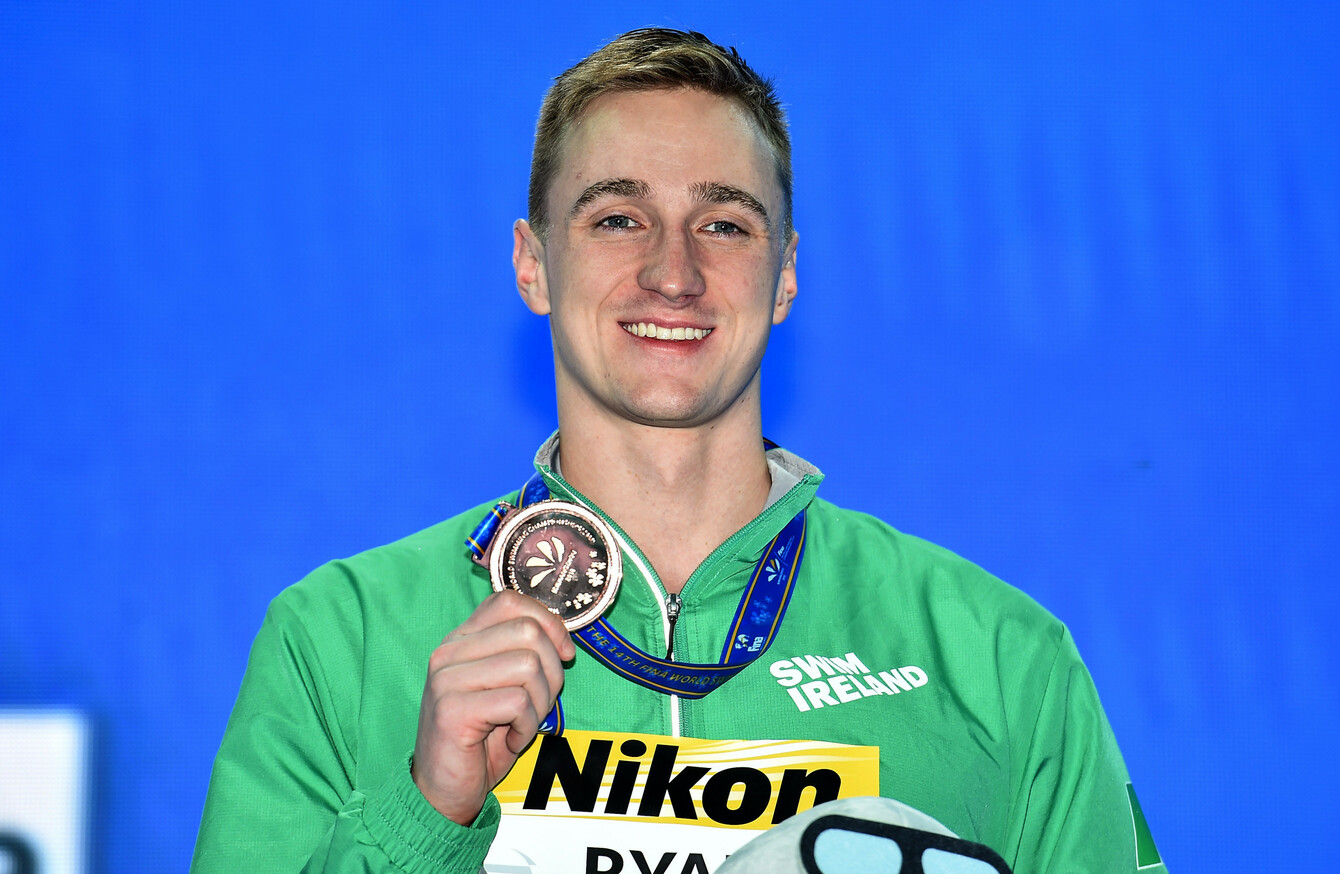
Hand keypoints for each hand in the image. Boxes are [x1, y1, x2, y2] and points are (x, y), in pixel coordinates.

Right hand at [411, 591, 575, 824]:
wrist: (443, 790)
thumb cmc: (481, 738)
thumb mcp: (505, 686)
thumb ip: (523, 653)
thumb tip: (563, 637)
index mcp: (462, 639)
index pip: (510, 601)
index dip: (548, 622)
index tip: (563, 654)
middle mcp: (448, 652)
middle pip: (528, 631)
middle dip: (551, 670)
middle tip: (539, 702)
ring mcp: (446, 679)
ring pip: (528, 666)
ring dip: (540, 702)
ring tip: (521, 722)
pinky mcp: (452, 710)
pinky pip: (518, 702)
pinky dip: (526, 726)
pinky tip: (509, 739)